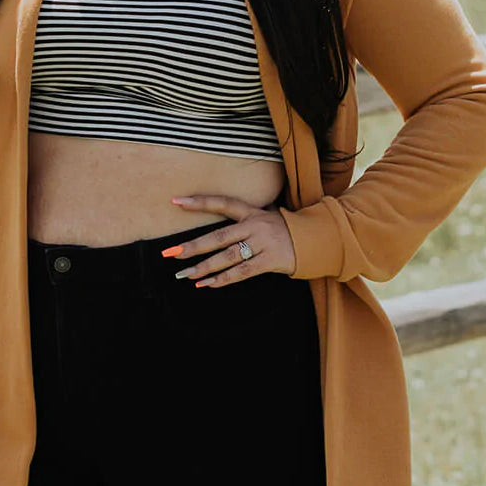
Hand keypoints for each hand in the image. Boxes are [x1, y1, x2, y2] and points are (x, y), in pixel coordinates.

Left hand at [163, 194, 296, 283]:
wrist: (314, 241)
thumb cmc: (283, 229)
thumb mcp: (265, 215)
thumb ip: (244, 216)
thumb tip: (218, 217)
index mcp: (251, 211)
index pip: (221, 203)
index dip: (199, 202)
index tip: (175, 201)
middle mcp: (254, 225)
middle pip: (218, 237)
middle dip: (192, 246)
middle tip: (170, 253)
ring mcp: (263, 243)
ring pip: (227, 257)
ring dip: (204, 267)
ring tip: (185, 274)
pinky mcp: (270, 261)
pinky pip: (242, 272)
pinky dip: (223, 279)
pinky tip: (207, 284)